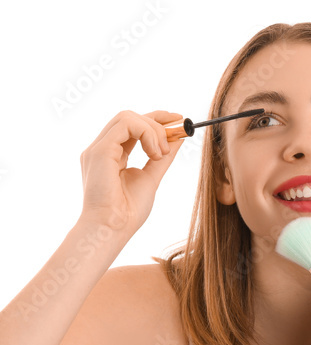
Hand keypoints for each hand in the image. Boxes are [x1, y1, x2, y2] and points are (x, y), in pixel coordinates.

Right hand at [79, 110, 184, 233]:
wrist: (113, 227)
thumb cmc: (128, 211)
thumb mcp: (152, 177)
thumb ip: (162, 157)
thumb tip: (178, 138)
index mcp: (111, 154)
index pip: (132, 125)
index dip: (155, 119)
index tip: (179, 120)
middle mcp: (101, 148)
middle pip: (129, 117)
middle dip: (158, 120)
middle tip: (177, 136)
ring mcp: (98, 149)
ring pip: (127, 117)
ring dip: (153, 130)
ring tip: (161, 153)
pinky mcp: (99, 151)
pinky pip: (126, 124)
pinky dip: (147, 134)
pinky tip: (154, 154)